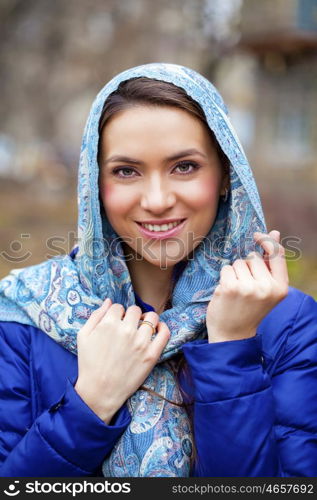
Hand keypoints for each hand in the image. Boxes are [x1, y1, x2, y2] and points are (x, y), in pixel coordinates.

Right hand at [74, 301, 169, 423]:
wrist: (99, 391)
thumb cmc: (89, 364)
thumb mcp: (83, 336)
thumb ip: (96, 315)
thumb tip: (109, 301)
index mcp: (109, 324)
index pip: (118, 307)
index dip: (117, 314)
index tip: (116, 323)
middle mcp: (126, 330)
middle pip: (135, 310)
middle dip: (131, 316)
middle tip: (128, 327)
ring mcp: (141, 342)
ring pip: (152, 317)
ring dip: (147, 320)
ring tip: (142, 328)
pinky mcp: (152, 355)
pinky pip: (165, 333)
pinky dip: (163, 327)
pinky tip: (157, 329)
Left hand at [206, 230, 288, 342]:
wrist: (233, 335)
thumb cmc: (249, 308)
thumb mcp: (267, 288)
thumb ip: (270, 263)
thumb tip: (275, 233)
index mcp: (281, 287)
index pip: (277, 253)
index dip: (267, 240)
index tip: (257, 235)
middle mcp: (267, 287)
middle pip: (252, 257)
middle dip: (246, 267)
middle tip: (245, 289)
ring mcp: (249, 287)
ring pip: (238, 263)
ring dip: (234, 273)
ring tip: (236, 292)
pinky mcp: (230, 287)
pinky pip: (226, 269)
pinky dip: (224, 278)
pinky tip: (226, 293)